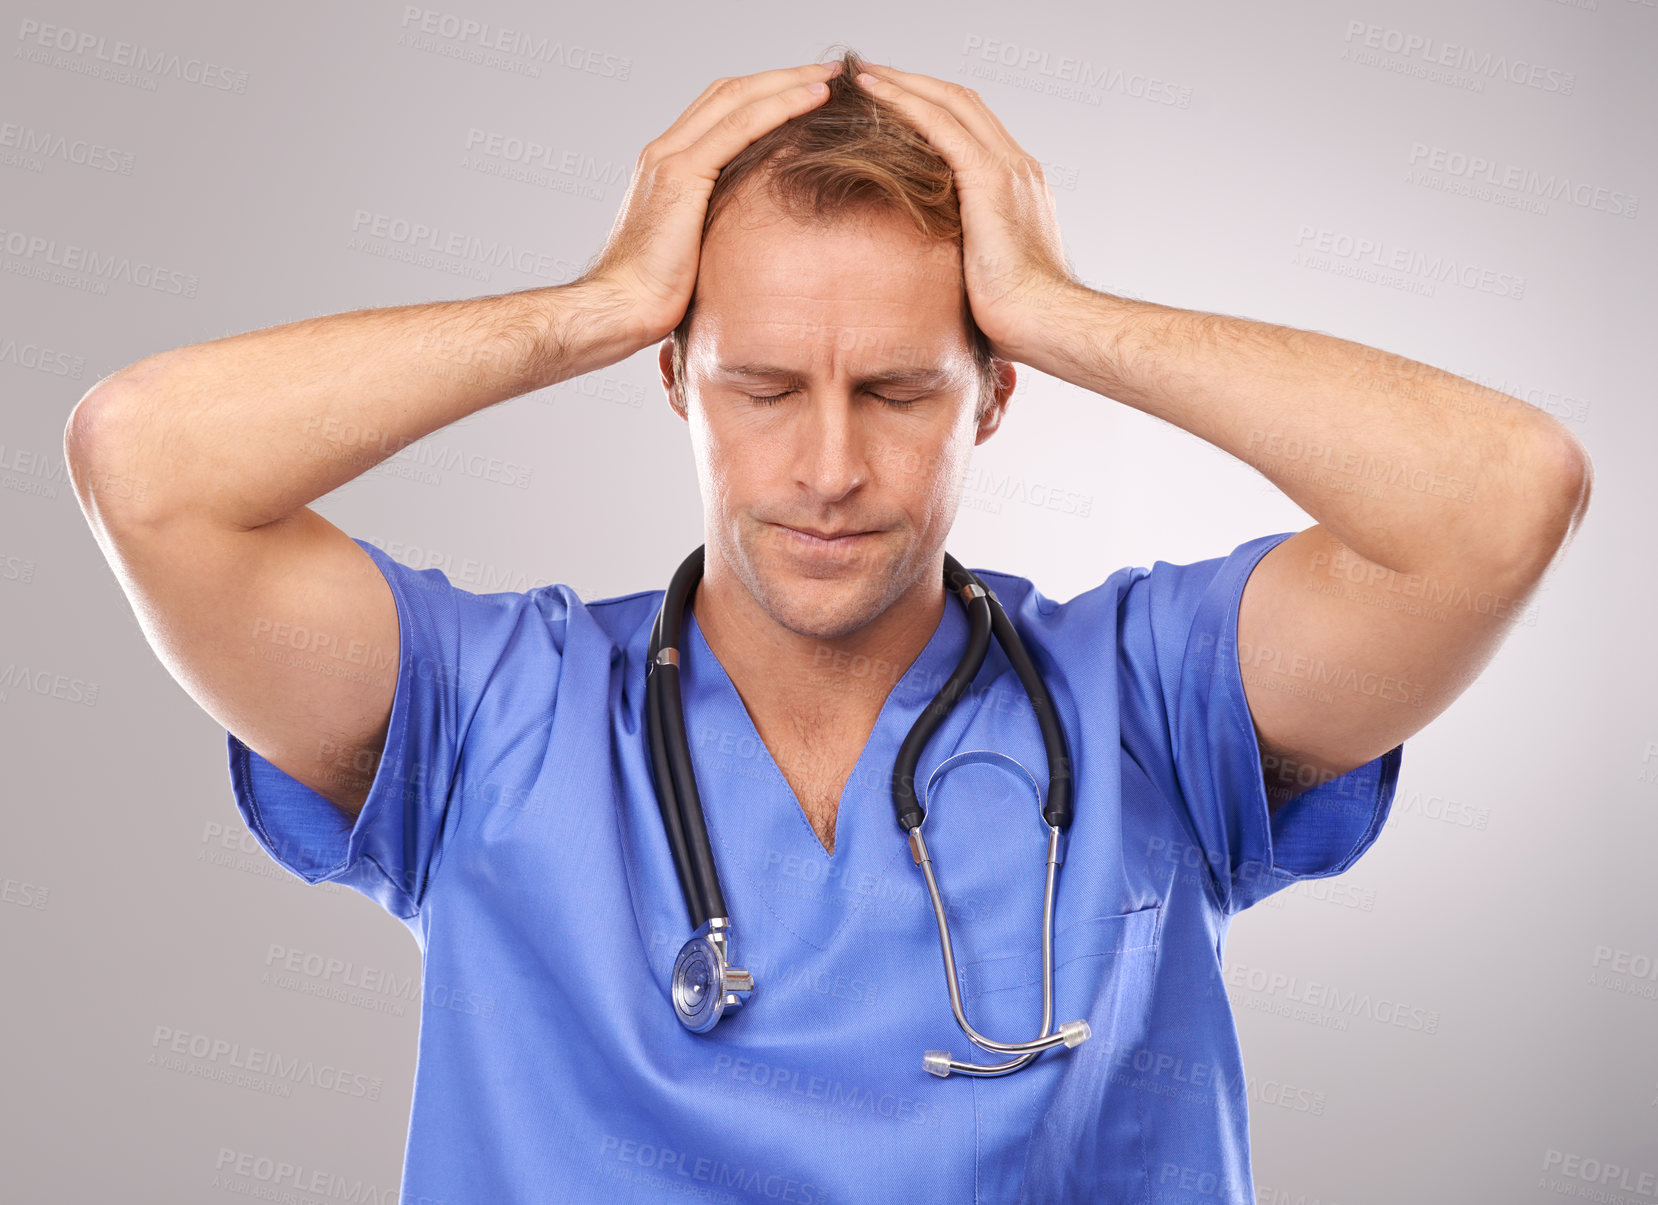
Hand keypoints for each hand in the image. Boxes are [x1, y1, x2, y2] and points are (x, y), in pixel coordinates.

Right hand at [576, 60, 842, 354]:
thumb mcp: (694, 252)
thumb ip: (716, 228)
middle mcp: (664, 152)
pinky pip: (739, 126)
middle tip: (830, 71)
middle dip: (782, 77)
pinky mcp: (681, 176)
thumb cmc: (654, 296)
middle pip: (730, 92)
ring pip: (737, 98)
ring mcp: (669, 159)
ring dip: (788, 82)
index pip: (719, 109)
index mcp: (666, 166)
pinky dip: (780, 105)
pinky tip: (813, 99)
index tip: (808, 90)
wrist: (620, 309)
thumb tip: (755, 237)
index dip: (764, 93)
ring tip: (832, 76)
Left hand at [853, 64, 1078, 365]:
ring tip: (866, 76)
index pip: (974, 127)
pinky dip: (906, 103)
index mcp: (1020, 185)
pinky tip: (876, 94)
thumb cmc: (1019, 316)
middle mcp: (1018, 166)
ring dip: (905, 84)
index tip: (896, 104)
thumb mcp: (987, 274)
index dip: (933, 108)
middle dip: (916, 84)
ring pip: (951, 103)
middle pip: (963, 103)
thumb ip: (967, 253)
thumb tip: (936, 268)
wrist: (1046, 322)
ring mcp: (1008, 168)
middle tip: (872, 77)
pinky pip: (941, 126)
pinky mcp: (990, 179)